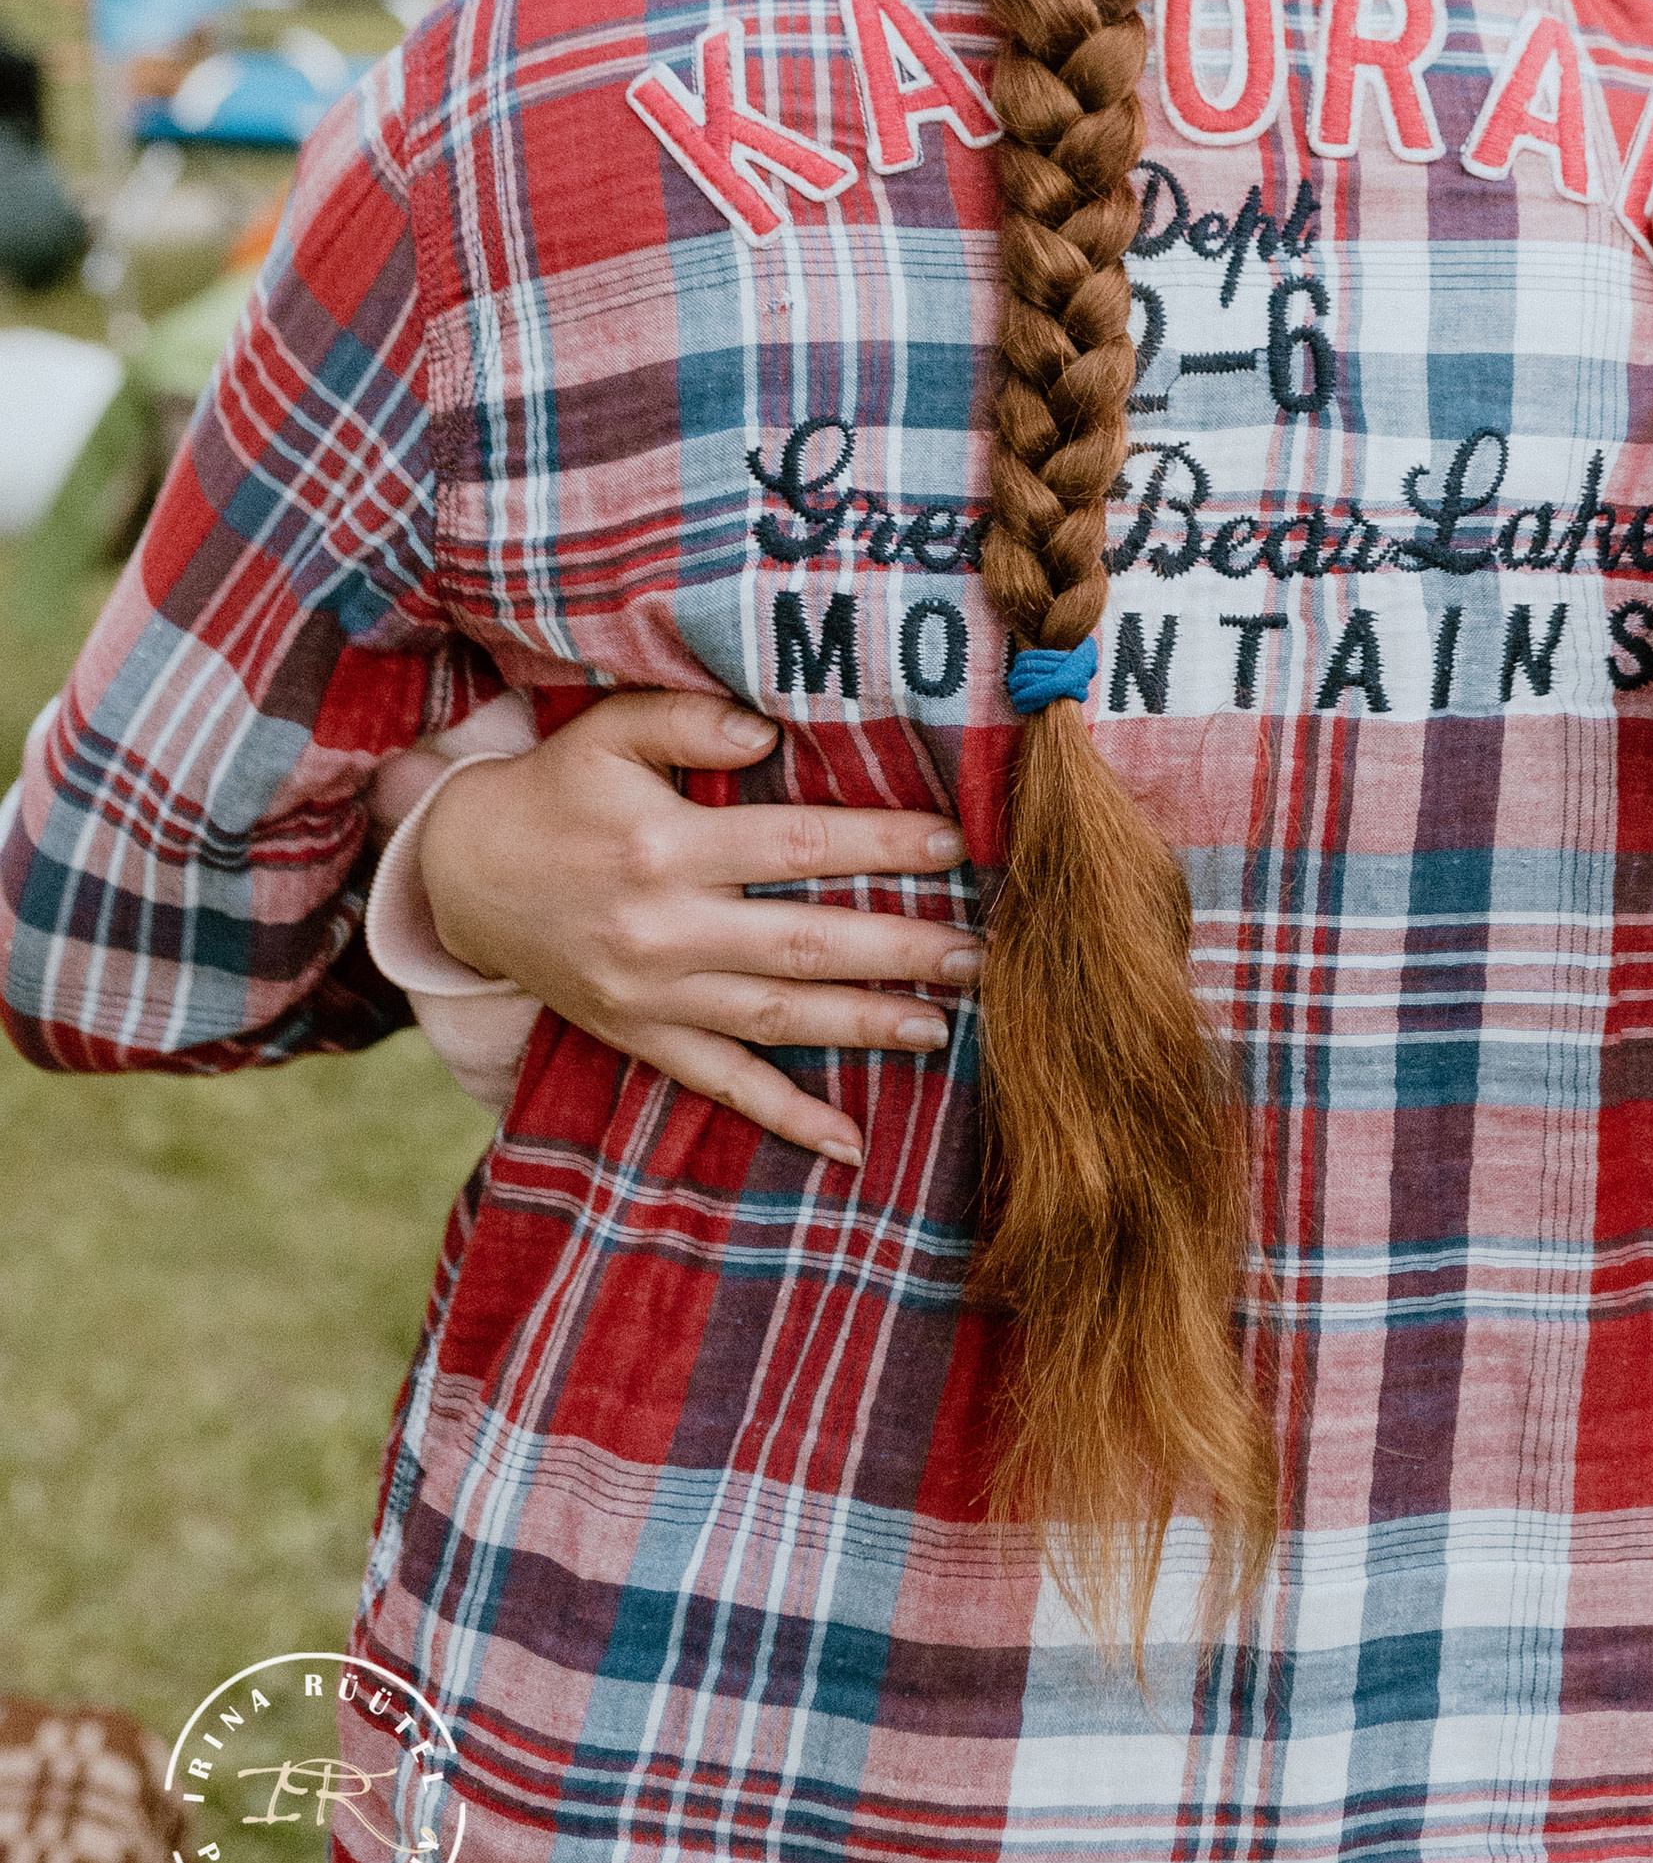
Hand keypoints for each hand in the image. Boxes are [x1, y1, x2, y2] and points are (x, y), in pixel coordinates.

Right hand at [416, 689, 978, 1167]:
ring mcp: (652, 996)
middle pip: (804, 943)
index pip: (797, 848)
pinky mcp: (640, 1038)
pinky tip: (850, 1143)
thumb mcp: (606, 730)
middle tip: (982, 952)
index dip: (879, 848)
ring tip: (944, 1023)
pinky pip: (722, 1085)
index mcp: (665, 849)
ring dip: (865, 1025)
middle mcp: (663, 931)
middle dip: (901, 949)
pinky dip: (786, 1116)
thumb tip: (768, 729)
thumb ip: (687, 719)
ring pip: (777, 1018)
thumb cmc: (556, 790)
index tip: (953, 846)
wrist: (461, 876)